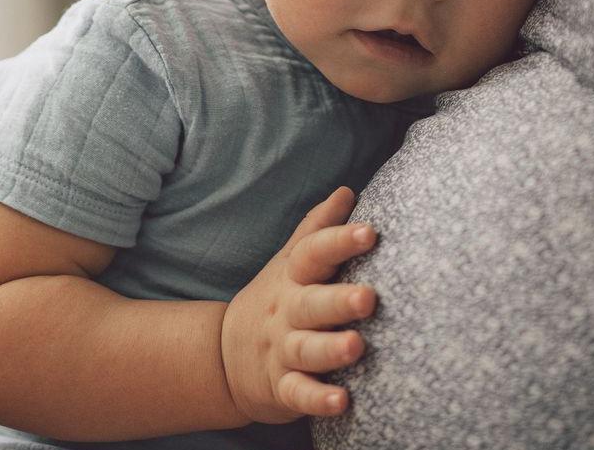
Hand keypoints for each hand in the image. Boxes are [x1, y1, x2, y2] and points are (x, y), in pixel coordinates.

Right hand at [219, 185, 378, 423]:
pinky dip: (317, 399)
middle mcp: (288, 312)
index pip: (314, 254)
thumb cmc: (276, 299)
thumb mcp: (289, 261)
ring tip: (356, 347)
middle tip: (369, 298)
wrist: (224, 356)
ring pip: (306, 350)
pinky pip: (298, 394)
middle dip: (339, 301)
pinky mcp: (282, 387)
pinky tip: (341, 402)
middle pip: (312, 303)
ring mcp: (282, 350)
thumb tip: (347, 190)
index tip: (370, 232)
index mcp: (293, 278)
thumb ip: (317, 228)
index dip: (339, 241)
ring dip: (331, 349)